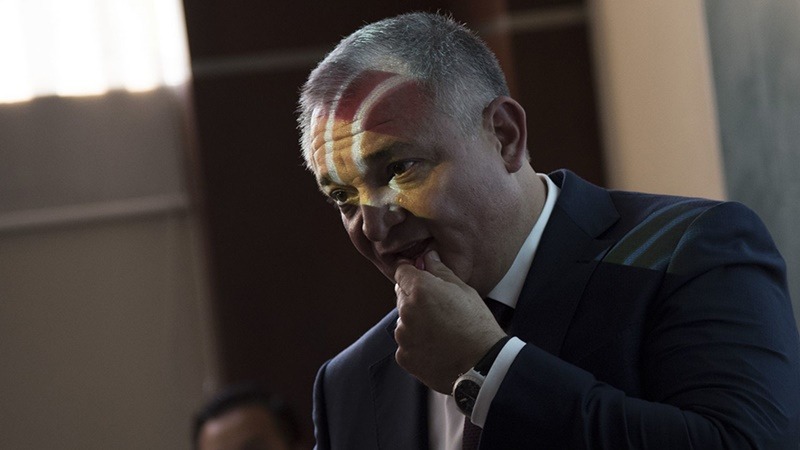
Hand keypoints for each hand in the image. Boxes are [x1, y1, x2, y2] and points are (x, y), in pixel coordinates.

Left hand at [393, 250, 506, 393]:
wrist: (482, 365)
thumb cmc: (477, 325)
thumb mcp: (463, 290)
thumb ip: (440, 270)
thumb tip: (427, 256)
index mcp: (420, 289)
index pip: (401, 271)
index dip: (411, 272)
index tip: (418, 276)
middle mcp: (406, 311)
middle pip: (401, 295)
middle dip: (415, 297)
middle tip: (439, 308)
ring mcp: (403, 335)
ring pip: (403, 321)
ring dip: (415, 322)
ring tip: (441, 331)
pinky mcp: (403, 356)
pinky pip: (406, 344)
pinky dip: (416, 344)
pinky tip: (437, 347)